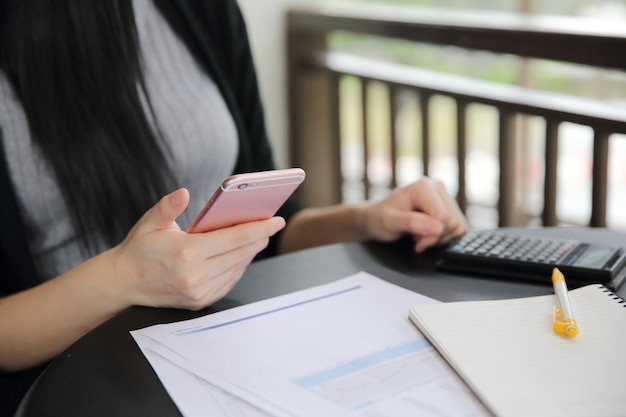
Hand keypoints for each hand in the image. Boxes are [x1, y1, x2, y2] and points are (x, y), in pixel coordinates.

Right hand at [109, 188, 285, 309]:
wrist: (123, 283)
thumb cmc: (139, 248)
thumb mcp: (150, 222)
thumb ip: (168, 207)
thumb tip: (183, 193)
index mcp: (187, 253)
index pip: (235, 238)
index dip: (260, 228)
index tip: (276, 220)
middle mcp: (195, 275)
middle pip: (241, 254)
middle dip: (260, 238)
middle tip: (271, 226)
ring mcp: (198, 292)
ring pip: (237, 269)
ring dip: (250, 253)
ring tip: (258, 238)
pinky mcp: (199, 302)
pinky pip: (229, 282)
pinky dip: (238, 268)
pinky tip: (241, 255)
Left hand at [362, 177, 466, 251]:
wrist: (377, 217)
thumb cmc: (380, 218)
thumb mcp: (389, 222)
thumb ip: (412, 223)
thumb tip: (437, 227)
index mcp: (423, 186)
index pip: (442, 216)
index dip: (431, 236)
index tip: (414, 241)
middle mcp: (437, 186)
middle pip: (452, 222)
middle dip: (435, 237)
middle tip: (416, 237)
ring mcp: (444, 196)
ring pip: (458, 225)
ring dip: (440, 237)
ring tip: (420, 234)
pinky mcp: (449, 206)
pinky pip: (459, 227)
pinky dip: (446, 236)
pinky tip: (429, 233)